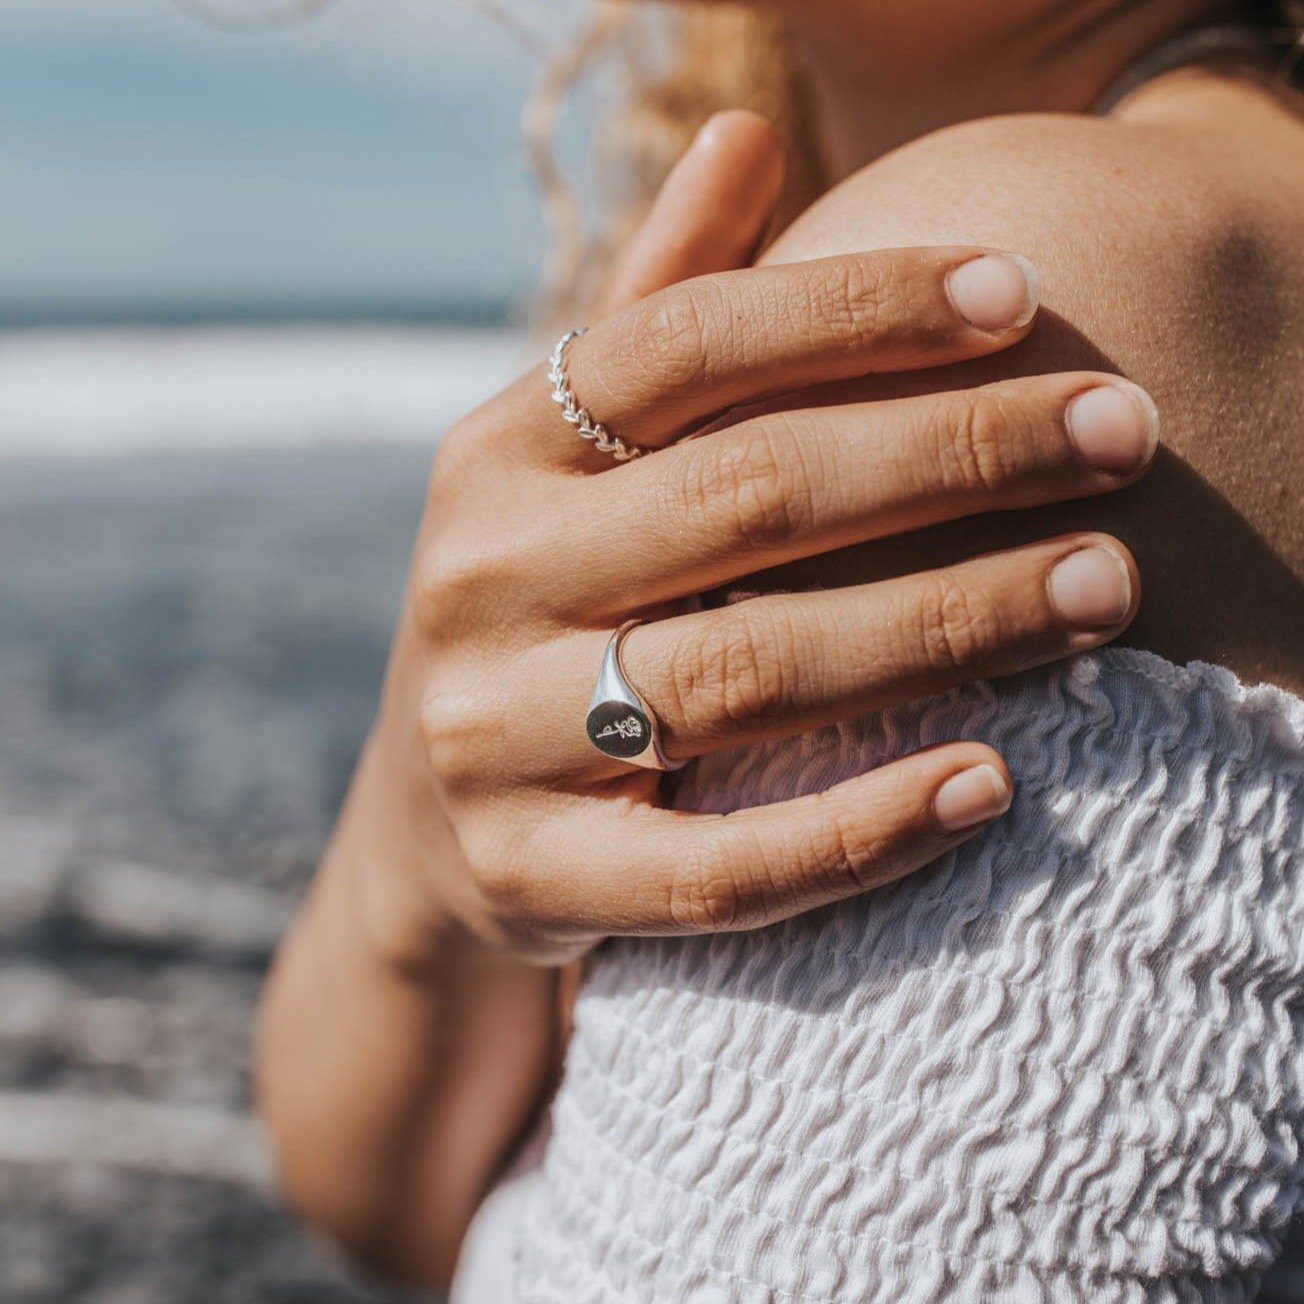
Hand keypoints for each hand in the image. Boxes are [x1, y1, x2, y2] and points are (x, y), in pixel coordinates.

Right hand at [368, 112, 1154, 963]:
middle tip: (1118, 435)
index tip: (1020, 293)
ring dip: (946, 626)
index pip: (680, 342)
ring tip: (1100, 590)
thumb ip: (652, 312)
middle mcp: (481, 581)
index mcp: (495, 456)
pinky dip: (862, 831)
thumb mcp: (566, 461)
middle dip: (949, 458)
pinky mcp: (536, 877)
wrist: (430, 826)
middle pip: (744, 497)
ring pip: (750, 677)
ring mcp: (496, 739)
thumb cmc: (543, 612)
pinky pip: (720, 868)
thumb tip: (739, 130)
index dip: (854, 306)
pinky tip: (992, 783)